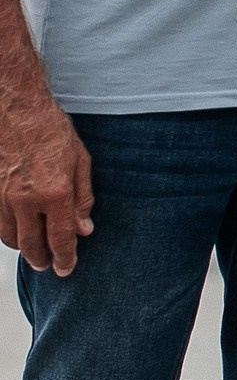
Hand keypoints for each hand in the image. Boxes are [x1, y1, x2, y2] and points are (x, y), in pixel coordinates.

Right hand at [0, 99, 93, 276]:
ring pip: (10, 237)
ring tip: (34, 252)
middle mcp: (26, 200)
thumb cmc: (52, 130)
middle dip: (42, 260)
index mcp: (55, 193)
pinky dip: (7, 233)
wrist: (15, 109)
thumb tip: (85, 229)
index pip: (61, 238)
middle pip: (32, 244)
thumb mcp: (80, 161)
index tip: (66, 270)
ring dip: (23, 248)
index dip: (65, 258)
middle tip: (49, 266)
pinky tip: (17, 232)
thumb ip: (83, 198)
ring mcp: (2, 198)